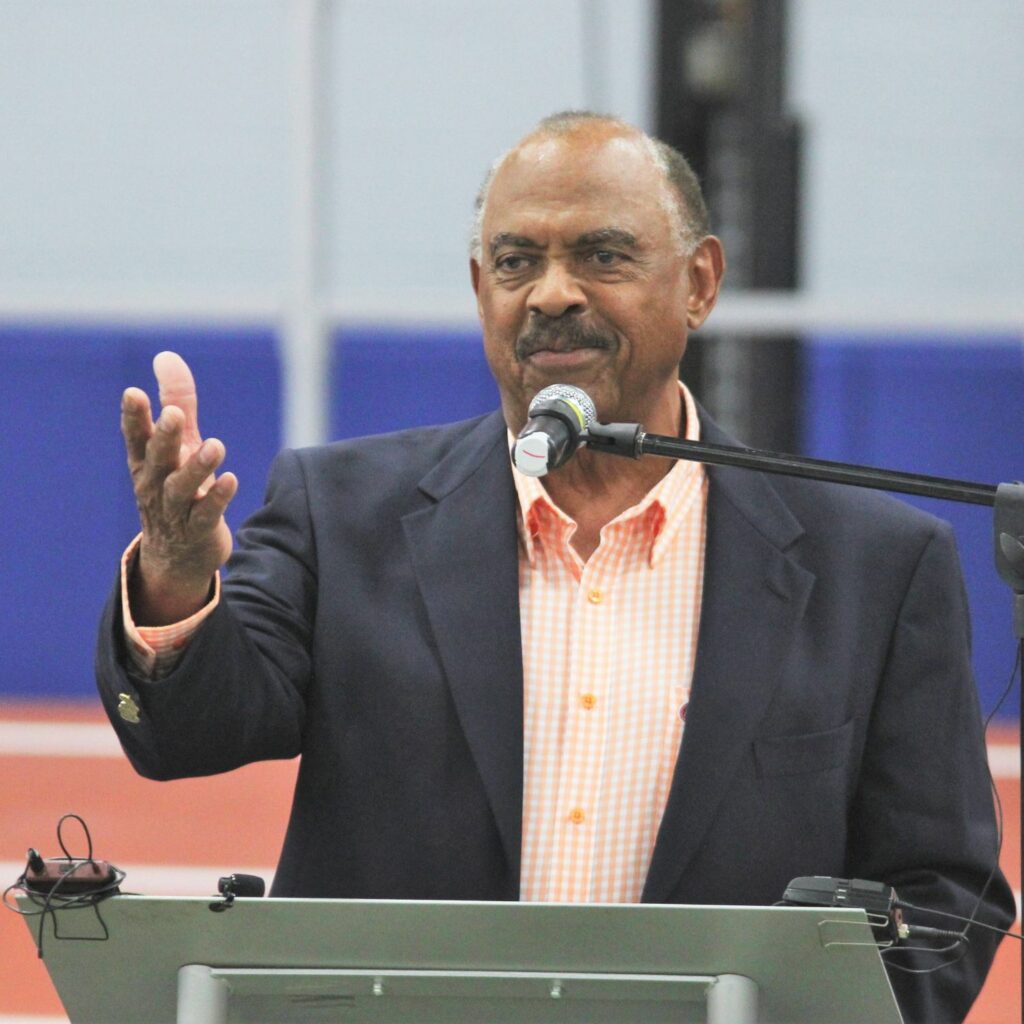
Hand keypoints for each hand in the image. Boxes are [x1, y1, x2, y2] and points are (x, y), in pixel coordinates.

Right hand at [122, 351, 237, 624]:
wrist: (177, 554)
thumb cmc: (176, 486)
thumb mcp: (177, 444)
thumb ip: (176, 400)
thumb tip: (166, 356)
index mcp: (145, 462)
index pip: (135, 437)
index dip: (133, 416)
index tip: (133, 392)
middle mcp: (155, 484)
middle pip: (158, 460)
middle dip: (165, 437)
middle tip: (174, 414)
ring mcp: (175, 510)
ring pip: (182, 488)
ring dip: (198, 467)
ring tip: (216, 446)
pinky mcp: (198, 530)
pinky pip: (206, 514)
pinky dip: (217, 498)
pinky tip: (231, 480)